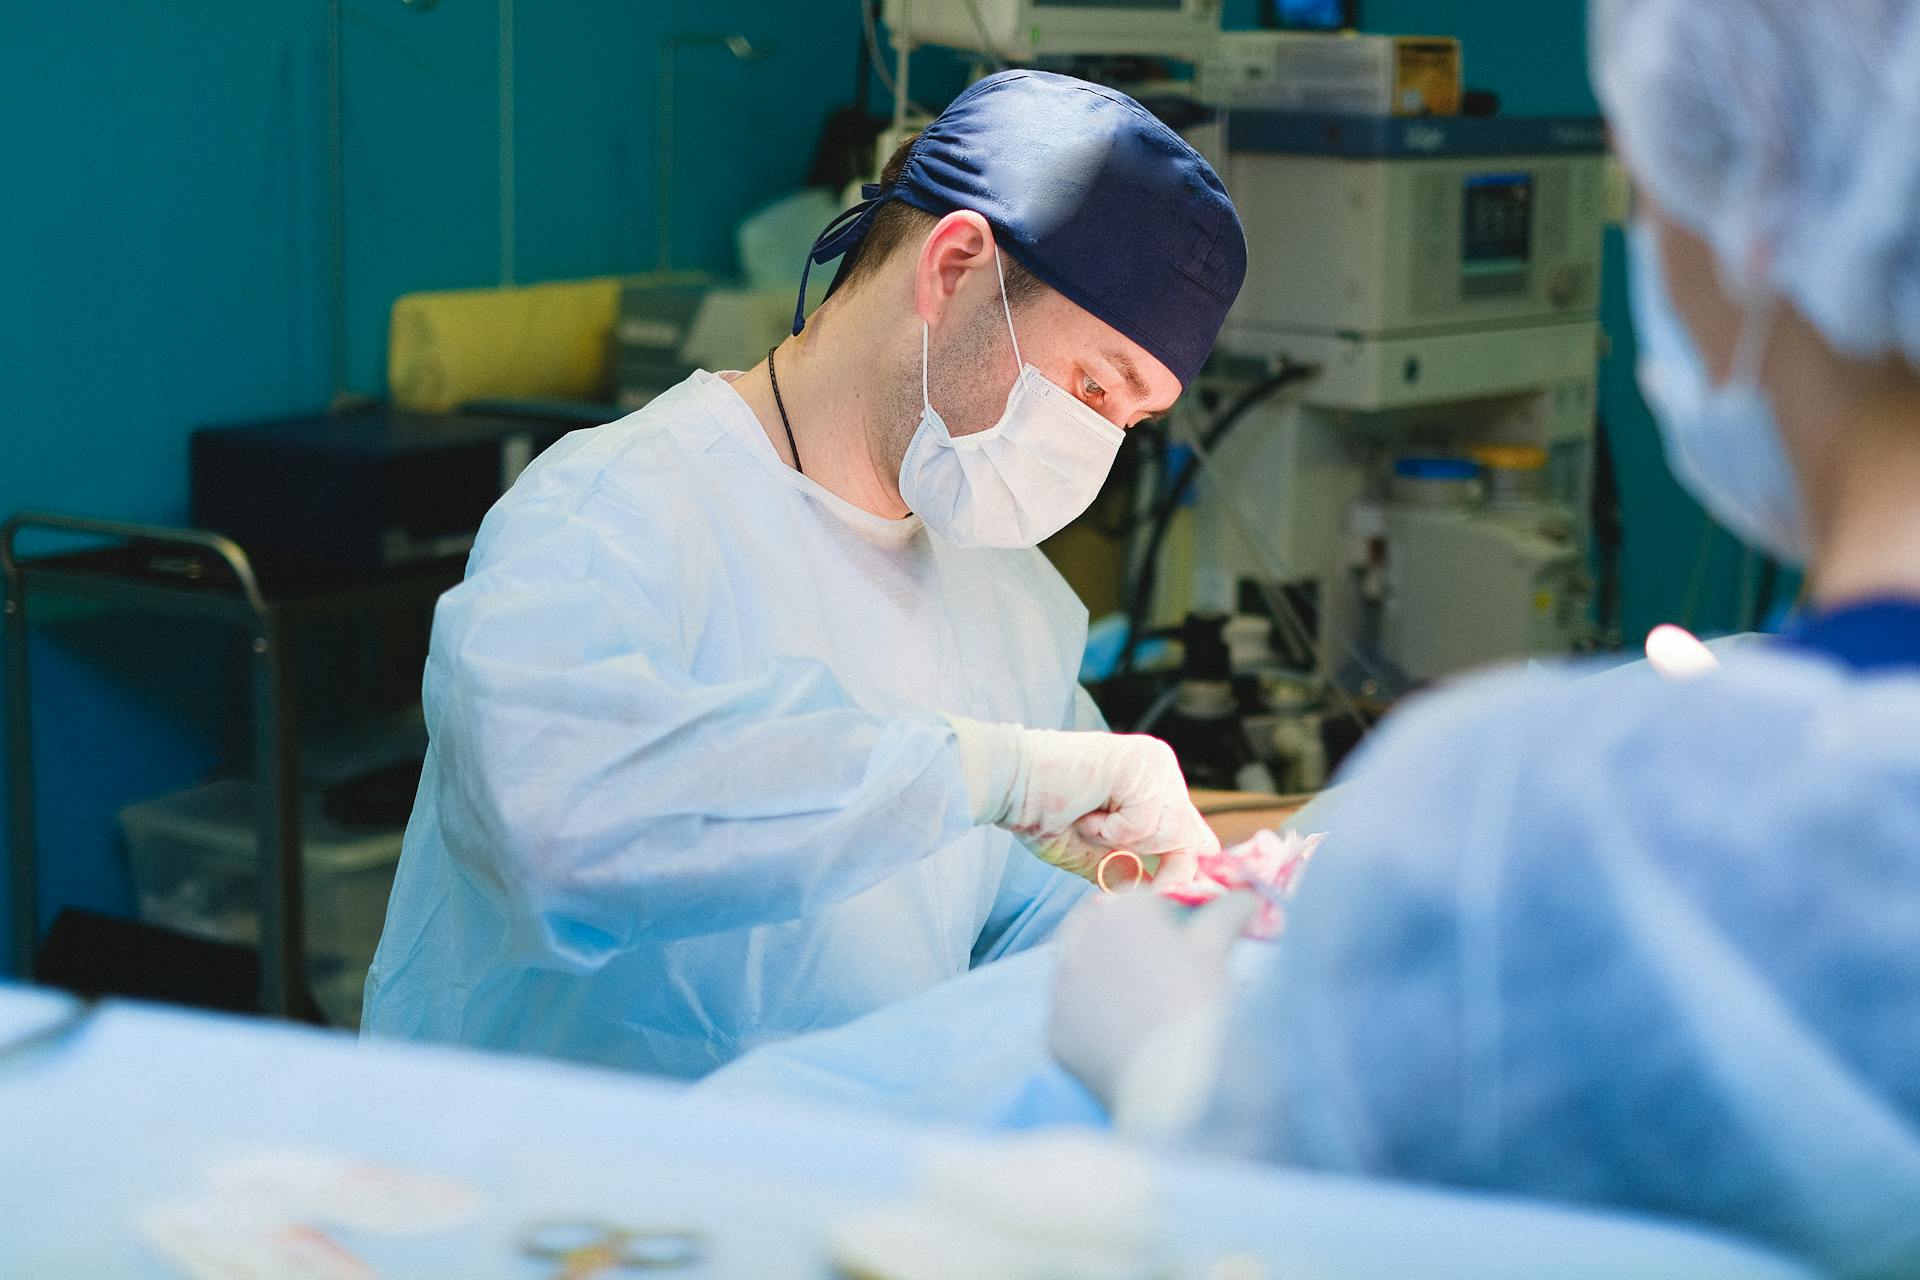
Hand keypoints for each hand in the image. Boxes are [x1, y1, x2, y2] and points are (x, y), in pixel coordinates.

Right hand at [947, 717, 1218, 884]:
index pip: (1195, 833)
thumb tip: (1168, 896)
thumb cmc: (1041, 813)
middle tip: (1115, 863)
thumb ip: (1133, 869)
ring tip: (1088, 822)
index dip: (1189, 869)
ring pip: (1172, 832)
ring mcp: (1155, 764)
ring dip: (1124, 842)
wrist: (1009, 784)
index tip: (1177, 898)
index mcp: (1153, 785)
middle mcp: (1160, 769)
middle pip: (1193, 838)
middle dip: (1161, 867)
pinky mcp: (1143, 762)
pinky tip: (1086, 812)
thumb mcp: (1095, 853)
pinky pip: (1146, 822)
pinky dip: (1111, 830)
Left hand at [1048, 890, 1255, 1108]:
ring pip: (1082, 972)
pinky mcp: (1055, 1034)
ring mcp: (1061, 989)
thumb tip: (1247, 898)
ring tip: (1142, 1008)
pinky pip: (1076, 1018)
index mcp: (1119, 909)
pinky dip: (1095, 1024)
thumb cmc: (1196, 1003)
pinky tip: (1125, 1041)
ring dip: (1104, 979)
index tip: (1181, 945)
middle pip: (1101, 929)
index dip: (1162, 920)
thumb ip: (1226, 913)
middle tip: (1158, 973)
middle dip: (1124, 942)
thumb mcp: (1216, 950)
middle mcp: (1078, 940)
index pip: (1139, 901)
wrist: (1169, 1081)